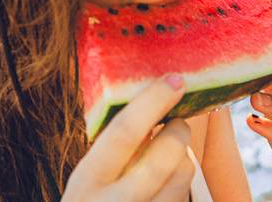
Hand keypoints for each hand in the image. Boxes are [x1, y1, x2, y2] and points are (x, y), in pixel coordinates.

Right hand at [63, 74, 194, 200]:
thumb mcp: (89, 181)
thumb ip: (112, 151)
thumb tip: (149, 102)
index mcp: (88, 180)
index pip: (124, 132)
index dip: (153, 102)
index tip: (175, 81)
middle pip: (165, 156)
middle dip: (179, 130)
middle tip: (178, 121)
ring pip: (182, 178)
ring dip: (184, 160)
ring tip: (169, 159)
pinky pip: (182, 197)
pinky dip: (181, 185)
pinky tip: (164, 185)